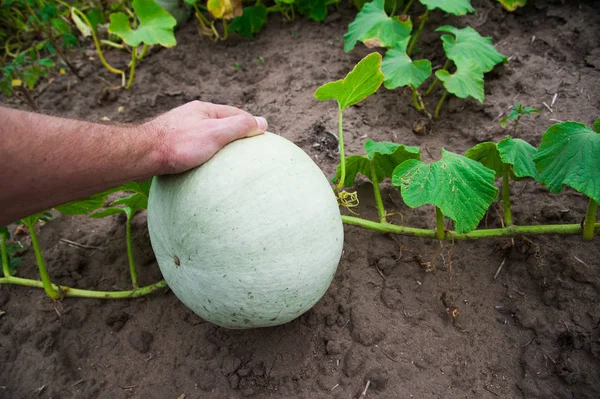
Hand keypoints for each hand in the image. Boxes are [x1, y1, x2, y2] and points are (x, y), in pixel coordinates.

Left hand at [146, 101, 267, 174]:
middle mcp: (192, 117)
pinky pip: (195, 149)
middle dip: (234, 134)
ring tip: (229, 161)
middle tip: (248, 149)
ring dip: (219, 146)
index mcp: (204, 110)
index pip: (236, 114)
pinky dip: (205, 156)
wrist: (142, 155)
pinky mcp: (171, 145)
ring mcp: (181, 130)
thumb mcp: (215, 133)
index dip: (251, 124)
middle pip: (221, 124)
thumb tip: (262, 122)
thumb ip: (238, 127)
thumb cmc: (179, 144)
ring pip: (206, 137)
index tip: (262, 137)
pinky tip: (206, 168)